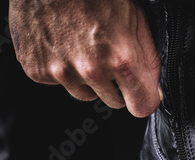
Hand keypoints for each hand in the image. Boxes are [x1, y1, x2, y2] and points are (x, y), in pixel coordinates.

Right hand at [9, 0, 161, 117]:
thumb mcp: (134, 19)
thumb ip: (149, 59)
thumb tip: (156, 89)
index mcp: (120, 57)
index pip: (142, 106)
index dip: (145, 100)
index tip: (143, 95)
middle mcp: (91, 69)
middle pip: (114, 102)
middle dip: (116, 85)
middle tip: (107, 56)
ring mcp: (62, 72)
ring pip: (86, 94)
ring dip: (89, 79)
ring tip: (83, 48)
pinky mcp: (38, 71)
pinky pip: (59, 84)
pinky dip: (63, 69)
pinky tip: (63, 46)